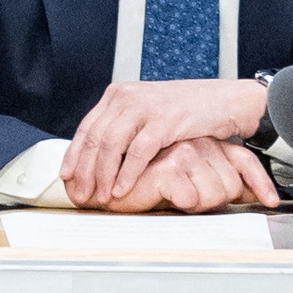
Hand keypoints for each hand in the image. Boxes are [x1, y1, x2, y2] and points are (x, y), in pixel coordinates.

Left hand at [63, 76, 272, 208]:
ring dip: (103, 175)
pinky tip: (122, 190)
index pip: (87, 128)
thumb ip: (125, 128)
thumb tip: (100, 158)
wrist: (225, 102)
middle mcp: (127, 97)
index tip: (67, 178)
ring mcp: (145, 107)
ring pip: (111, 145)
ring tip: (100, 197)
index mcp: (119, 95)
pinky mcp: (164, 120)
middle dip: (84, 171)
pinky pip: (138, 152)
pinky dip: (127, 174)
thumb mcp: (148, 114)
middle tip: (80, 195)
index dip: (74, 155)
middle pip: (95, 138)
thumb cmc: (188, 112)